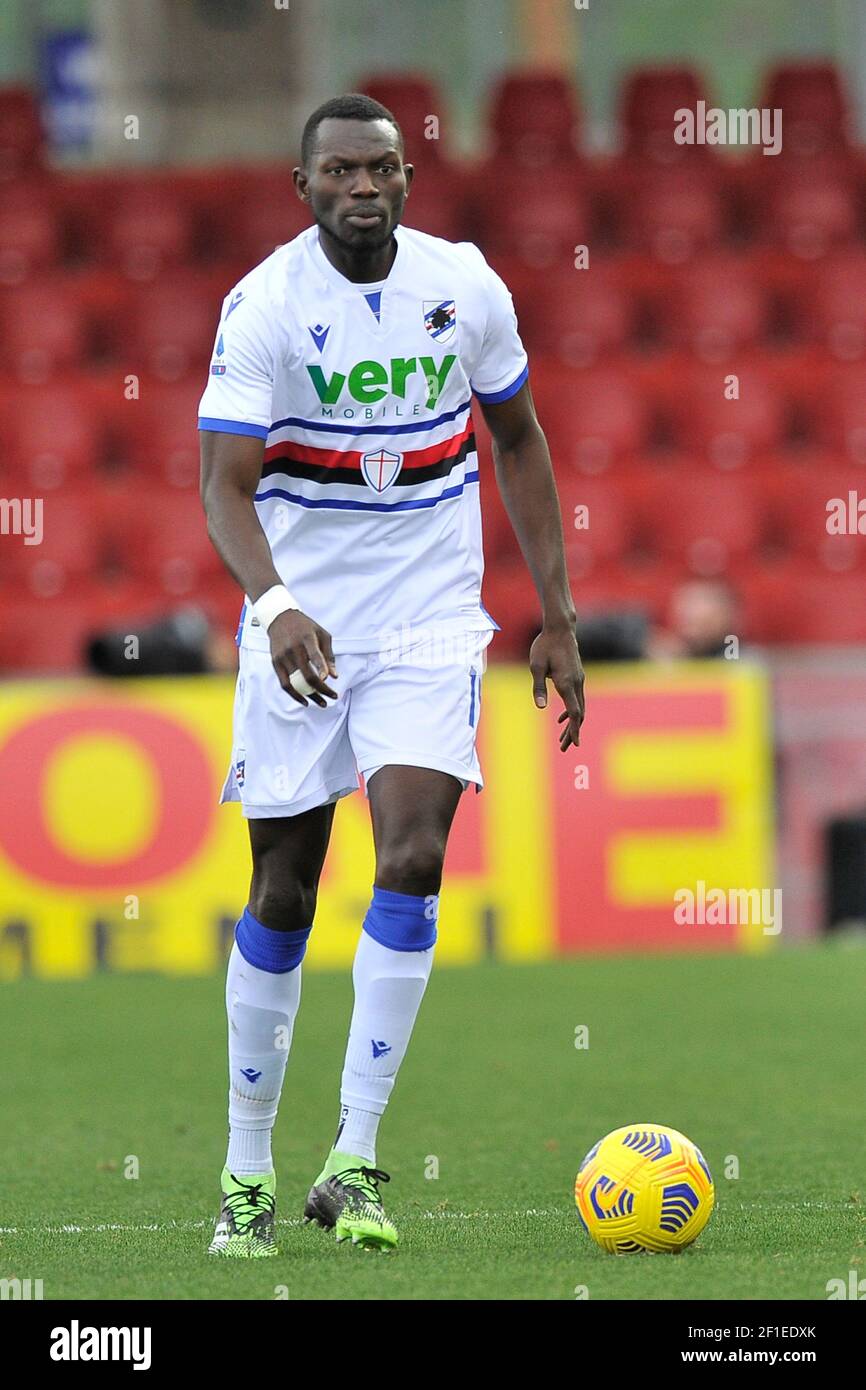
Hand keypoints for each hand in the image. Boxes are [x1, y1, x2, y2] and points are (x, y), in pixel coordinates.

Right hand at [269, 610, 337, 707]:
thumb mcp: (322, 634)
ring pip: (296, 683)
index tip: (327, 680)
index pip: (314, 655)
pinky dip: (294, 695)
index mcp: (307, 638)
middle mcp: (293, 648)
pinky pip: (284, 684)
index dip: (321, 668)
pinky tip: (305, 701)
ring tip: (322, 703)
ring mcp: (283, 657)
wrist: (280, 618)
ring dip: (310, 696)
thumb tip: (334, 676)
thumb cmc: (306, 627)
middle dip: (322, 689)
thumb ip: (329, 655)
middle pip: (307, 674)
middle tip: (333, 697)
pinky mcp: (275, 663)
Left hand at [529, 625, 585, 750]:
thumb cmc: (545, 646)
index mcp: (566, 683)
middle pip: (578, 714)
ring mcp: (579, 680)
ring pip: (579, 708)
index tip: (575, 744)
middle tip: (564, 748)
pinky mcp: (576, 677)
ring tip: (563, 739)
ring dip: (572, 724)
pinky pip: (577, 699)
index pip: (574, 712)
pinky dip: (572, 712)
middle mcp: (576, 683)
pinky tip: (561, 719)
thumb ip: (538, 687)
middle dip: (572, 732)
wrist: (560, 629)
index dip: (575, 729)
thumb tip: (541, 708)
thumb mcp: (536, 666)